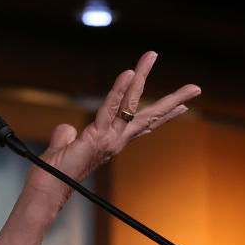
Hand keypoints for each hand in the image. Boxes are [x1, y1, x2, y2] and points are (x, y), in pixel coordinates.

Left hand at [28, 51, 200, 208]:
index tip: (182, 106)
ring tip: (152, 56)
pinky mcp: (97, 135)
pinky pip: (110, 107)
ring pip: (131, 103)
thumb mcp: (64, 148)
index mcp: (112, 141)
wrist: (48, 187)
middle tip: (195, 87)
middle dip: (172, 100)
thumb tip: (68, 128)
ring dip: (141, 76)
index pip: (142, 124)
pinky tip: (129, 72)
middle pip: (149, 115)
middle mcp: (117, 140)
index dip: (162, 115)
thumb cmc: (55, 172)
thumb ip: (68, 136)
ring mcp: (110, 138)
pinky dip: (119, 89)